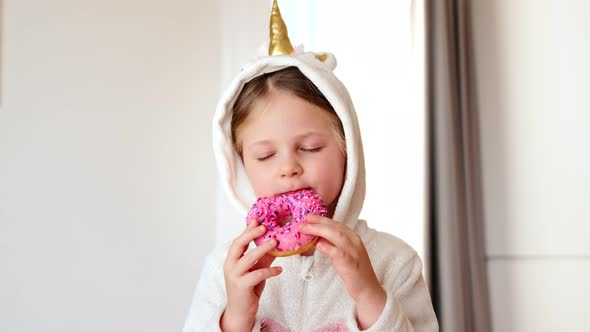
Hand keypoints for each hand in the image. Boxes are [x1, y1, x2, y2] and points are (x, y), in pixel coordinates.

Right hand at [220, 219, 281, 331]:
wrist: (240, 312)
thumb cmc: (247, 289)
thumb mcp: (256, 270)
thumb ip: (263, 258)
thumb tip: (275, 243)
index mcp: (232, 260)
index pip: (238, 240)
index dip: (247, 229)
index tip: (256, 219)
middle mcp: (230, 266)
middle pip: (238, 245)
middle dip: (251, 234)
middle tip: (265, 227)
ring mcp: (235, 276)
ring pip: (248, 258)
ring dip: (262, 249)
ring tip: (275, 243)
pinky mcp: (242, 286)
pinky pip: (257, 274)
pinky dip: (270, 270)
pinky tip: (279, 269)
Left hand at [298, 214, 385, 328]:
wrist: (367, 288)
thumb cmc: (353, 271)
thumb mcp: (343, 253)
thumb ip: (332, 244)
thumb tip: (316, 237)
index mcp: (353, 237)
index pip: (336, 224)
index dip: (322, 219)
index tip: (309, 216)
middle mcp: (354, 241)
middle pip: (334, 227)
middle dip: (317, 222)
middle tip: (303, 222)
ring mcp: (353, 251)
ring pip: (336, 235)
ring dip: (319, 230)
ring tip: (305, 229)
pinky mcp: (351, 263)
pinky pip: (338, 252)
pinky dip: (327, 247)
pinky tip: (316, 245)